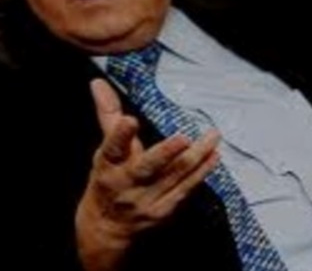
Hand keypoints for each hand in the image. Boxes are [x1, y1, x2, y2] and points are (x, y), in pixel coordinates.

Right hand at [75, 79, 220, 270]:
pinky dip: (201, 173)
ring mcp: (146, 200)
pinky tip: (213, 158)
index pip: (112, 148)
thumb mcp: (103, 150)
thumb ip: (107, 115)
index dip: (120, 135)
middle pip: (147, 167)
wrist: (107, 229)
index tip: (130, 121)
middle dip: (165, 153)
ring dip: (196, 157)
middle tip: (183, 138)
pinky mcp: (163, 211)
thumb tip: (98, 82)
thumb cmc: (108, 180)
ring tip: (212, 137)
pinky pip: (185, 190)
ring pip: (173, 176)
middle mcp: (126, 184)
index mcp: (108, 165)